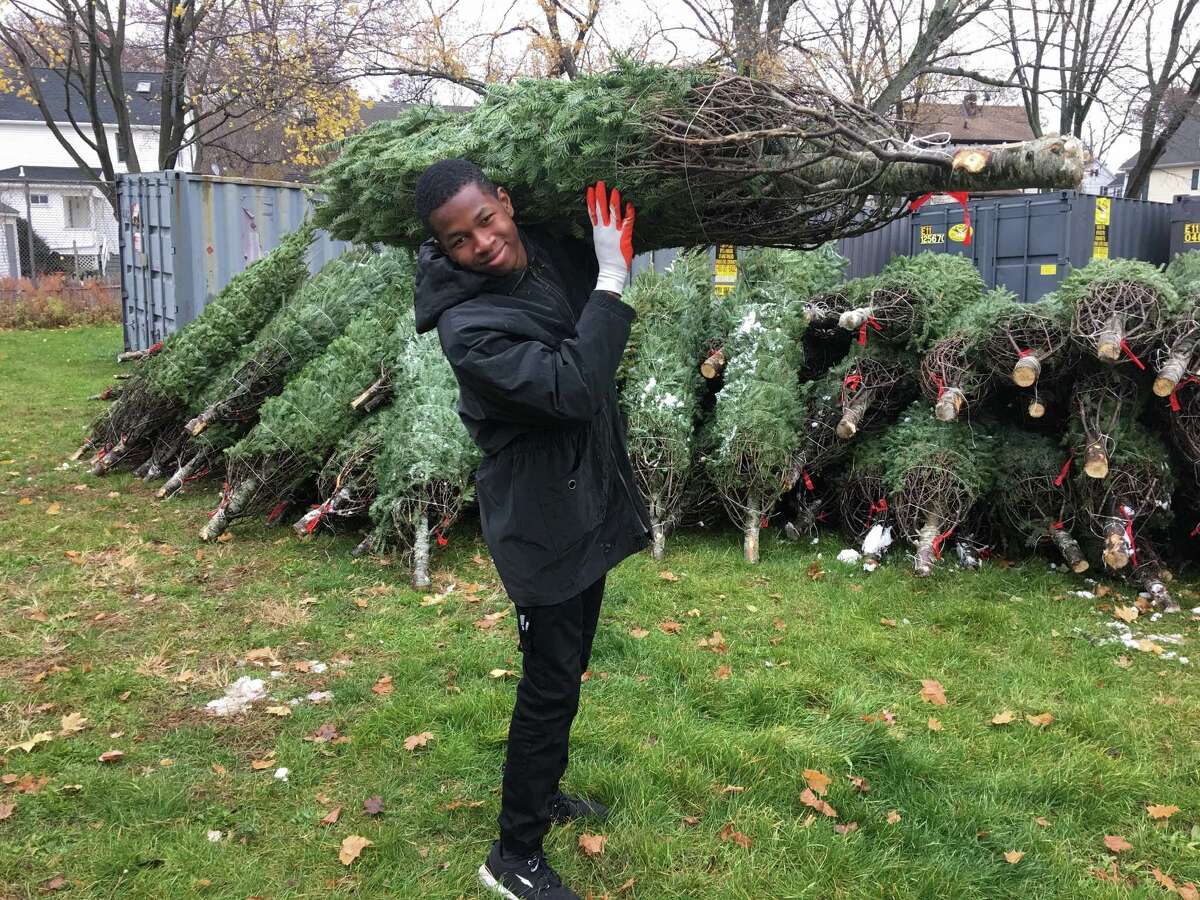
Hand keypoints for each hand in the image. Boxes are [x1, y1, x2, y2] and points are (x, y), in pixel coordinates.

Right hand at [587, 180, 634, 294]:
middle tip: (599, 183)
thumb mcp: (601, 242)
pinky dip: (628, 213)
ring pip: (612, 213)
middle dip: (599, 196)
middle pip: (600, 210)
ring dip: (613, 201)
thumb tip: (603, 222)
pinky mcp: (624, 237)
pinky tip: (629, 204)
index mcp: (598, 231)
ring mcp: (614, 233)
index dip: (590, 200)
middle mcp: (604, 230)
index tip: (589, 189)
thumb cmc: (608, 259)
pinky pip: (627, 222)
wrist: (611, 271)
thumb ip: (603, 230)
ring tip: (614, 190)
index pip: (592, 212)